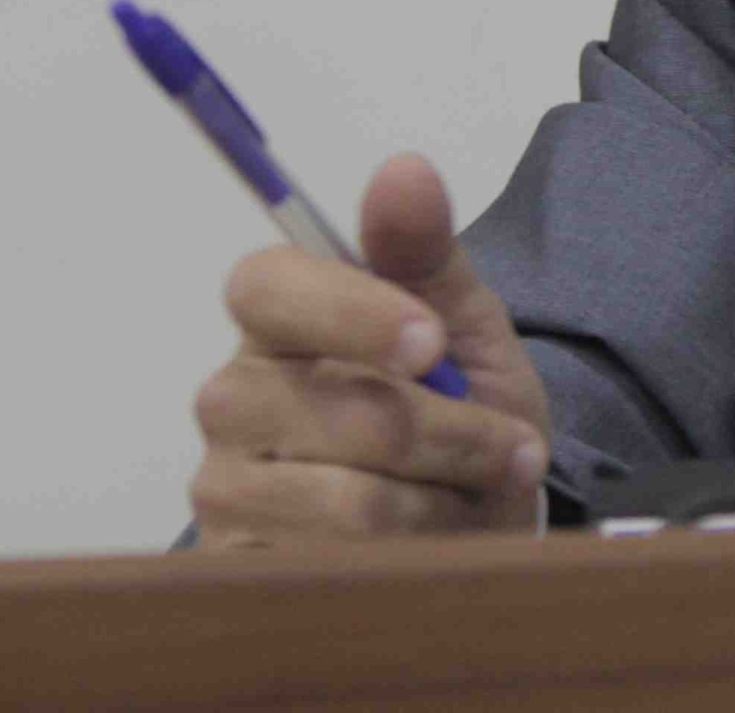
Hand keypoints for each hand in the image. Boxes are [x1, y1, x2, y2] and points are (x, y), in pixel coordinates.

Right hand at [189, 154, 555, 542]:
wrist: (470, 527)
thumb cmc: (460, 410)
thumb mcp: (463, 326)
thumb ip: (425, 252)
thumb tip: (404, 167)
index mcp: (280, 319)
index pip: (268, 287)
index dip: (353, 313)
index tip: (432, 344)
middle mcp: (233, 398)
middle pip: (339, 408)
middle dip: (454, 433)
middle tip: (508, 447)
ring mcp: (226, 488)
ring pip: (351, 499)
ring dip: (446, 498)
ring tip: (473, 493)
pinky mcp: (241, 569)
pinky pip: (341, 567)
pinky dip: (416, 555)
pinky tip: (433, 544)